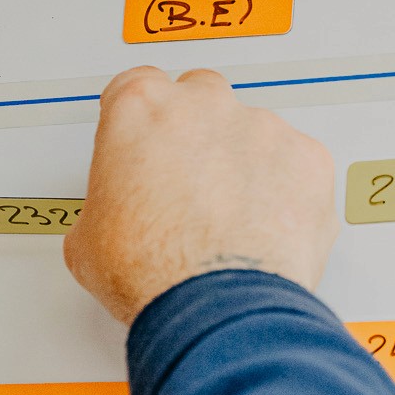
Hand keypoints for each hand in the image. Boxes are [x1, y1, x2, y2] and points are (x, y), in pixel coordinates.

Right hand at [64, 66, 337, 323]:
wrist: (214, 308)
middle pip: (200, 95)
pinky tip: (268, 226)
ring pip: (254, 132)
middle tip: (189, 182)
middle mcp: (204, 105)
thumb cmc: (153, 272)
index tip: (143, 141)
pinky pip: (297, 164)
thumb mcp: (86, 240)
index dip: (140, 121)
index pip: (136, 86)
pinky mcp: (308, 159)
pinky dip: (288, 189)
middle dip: (196, 132)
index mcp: (141, 109)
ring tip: (233, 218)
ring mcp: (261, 128)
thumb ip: (104, 205)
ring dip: (244, 164)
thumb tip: (109, 220)